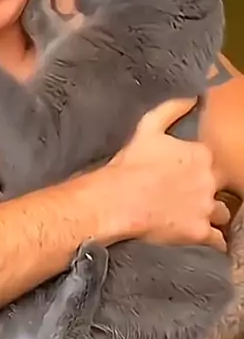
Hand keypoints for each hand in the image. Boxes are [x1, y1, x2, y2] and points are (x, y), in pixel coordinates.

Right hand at [109, 98, 229, 250]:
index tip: (186, 175)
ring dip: (211, 216)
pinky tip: (203, 239)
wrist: (115, 201)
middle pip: (220, 188)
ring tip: (194, 218)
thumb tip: (193, 97)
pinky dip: (213, 240)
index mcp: (200, 155)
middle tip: (187, 197)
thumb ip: (172, 109)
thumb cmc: (129, 165)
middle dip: (207, 192)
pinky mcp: (198, 232)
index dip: (199, 169)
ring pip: (222, 213)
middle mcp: (208, 180)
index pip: (212, 162)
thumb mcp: (147, 128)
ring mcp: (205, 207)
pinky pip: (218, 240)